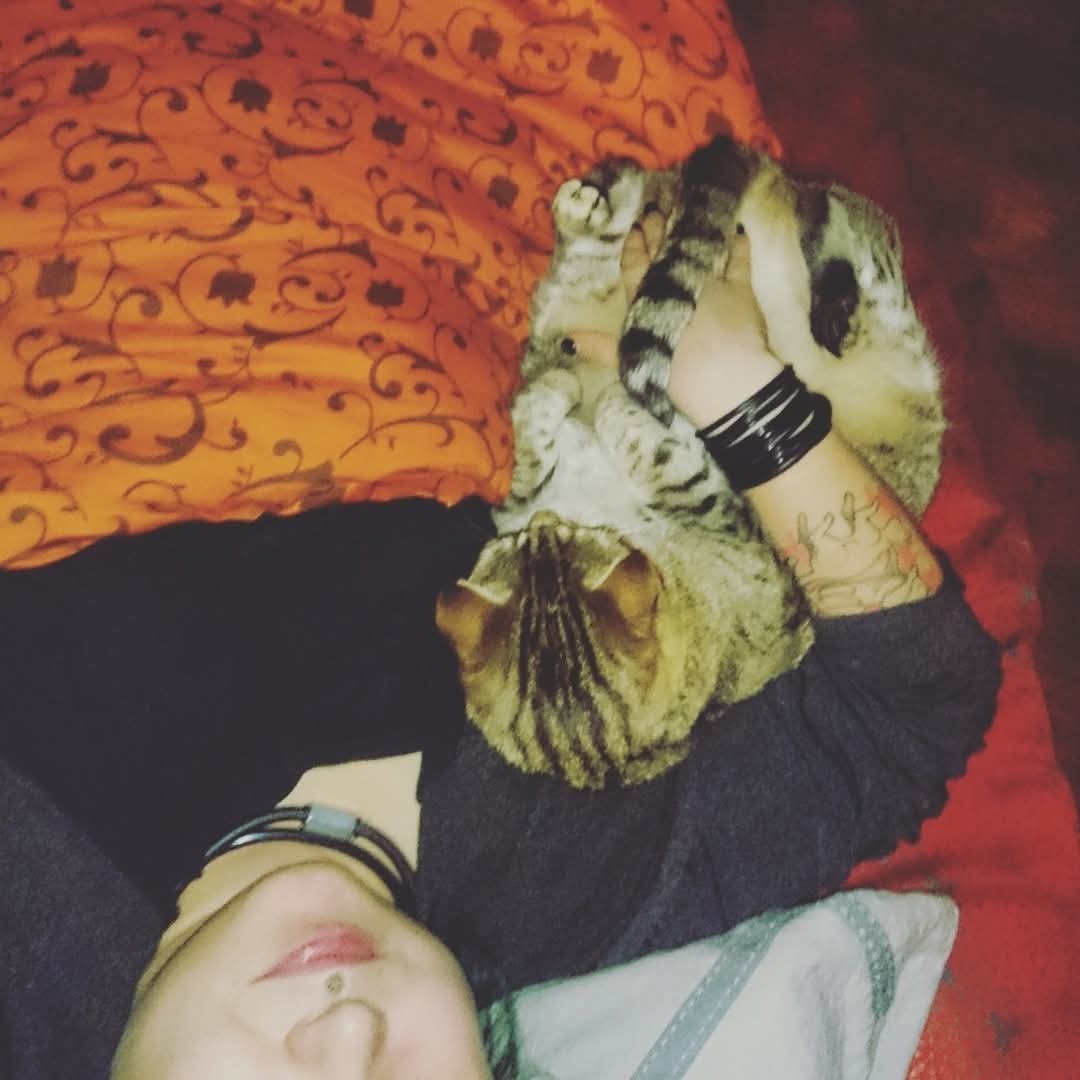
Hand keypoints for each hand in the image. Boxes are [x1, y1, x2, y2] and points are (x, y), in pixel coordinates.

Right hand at [572, 210, 783, 427]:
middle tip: (654, 208)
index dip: (633, 247)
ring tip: (687, 209)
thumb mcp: (628, 361)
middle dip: (657, 229)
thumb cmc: (668, 371)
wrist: (718, 374)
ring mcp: (708, 279)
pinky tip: (736, 230)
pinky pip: (739, 257)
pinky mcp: (739, 285)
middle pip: (663, 250)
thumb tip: (567, 342)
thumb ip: (600, 348)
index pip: (635, 266)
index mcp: (645, 298)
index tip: (632, 227)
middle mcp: (674, 280)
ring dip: (692, 228)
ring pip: (698, 246)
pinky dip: (738, 243)